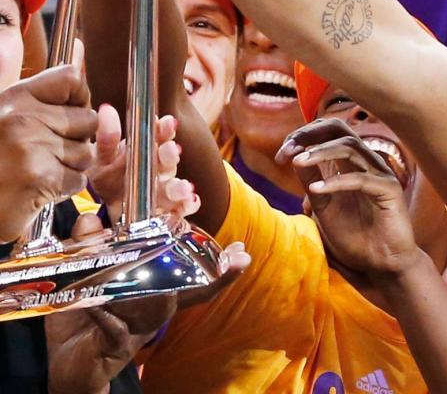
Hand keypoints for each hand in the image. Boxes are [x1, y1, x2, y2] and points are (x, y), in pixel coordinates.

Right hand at [0, 65, 97, 241]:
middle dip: (73, 140)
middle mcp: (21, 117)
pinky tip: (36, 189)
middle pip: (87, 119)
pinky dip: (63, 188)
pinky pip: (78, 179)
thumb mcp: (12, 114)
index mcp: (14, 97)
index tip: (63, 115)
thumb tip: (80, 48)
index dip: (77, 99)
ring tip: (34, 170)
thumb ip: (48, 88)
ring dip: (68, 166)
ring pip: (86, 152)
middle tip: (39, 153)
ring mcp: (29, 146)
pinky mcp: (39, 176)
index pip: (72, 78)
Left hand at [47, 220, 249, 392]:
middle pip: (190, 291)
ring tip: (162, 277)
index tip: (242, 251)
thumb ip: (89, 248)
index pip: (190, 274)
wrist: (64, 367)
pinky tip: (96, 306)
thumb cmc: (82, 320)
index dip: (218, 265)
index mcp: (154, 290)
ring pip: (161, 308)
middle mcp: (155, 309)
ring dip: (160, 292)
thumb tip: (90, 219)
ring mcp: (139, 329)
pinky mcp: (117, 347)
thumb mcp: (83, 279)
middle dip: (216, 275)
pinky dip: (107, 316)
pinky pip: (117, 329)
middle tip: (237, 260)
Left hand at [87, 105, 198, 224]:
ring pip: (178, 186)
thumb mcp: (102, 159)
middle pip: (170, 160)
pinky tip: (188, 202)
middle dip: (171, 155)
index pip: (160, 136)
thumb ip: (106, 138)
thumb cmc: (111, 180)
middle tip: (169, 149)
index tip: (165, 122)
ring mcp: (167, 191)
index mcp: (147, 152)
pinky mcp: (170, 211)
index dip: (164, 129)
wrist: (111, 210)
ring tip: (181, 186)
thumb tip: (106, 110)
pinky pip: (184, 208)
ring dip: (181, 186)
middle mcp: (161, 169)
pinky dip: (189, 205)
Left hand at [277, 119, 420, 276]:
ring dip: (320, 151)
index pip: (328, 131)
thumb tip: (293, 156)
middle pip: (340, 128)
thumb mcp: (323, 207)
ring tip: (297, 162)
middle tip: (288, 150)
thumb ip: (311, 181)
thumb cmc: (354, 237)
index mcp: (350, 163)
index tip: (280, 155)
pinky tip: (315, 191)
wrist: (380, 265)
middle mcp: (366, 162)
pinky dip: (336, 181)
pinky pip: (361, 178)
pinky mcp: (390, 190)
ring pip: (350, 146)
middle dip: (310, 134)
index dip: (302, 136)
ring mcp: (379, 174)